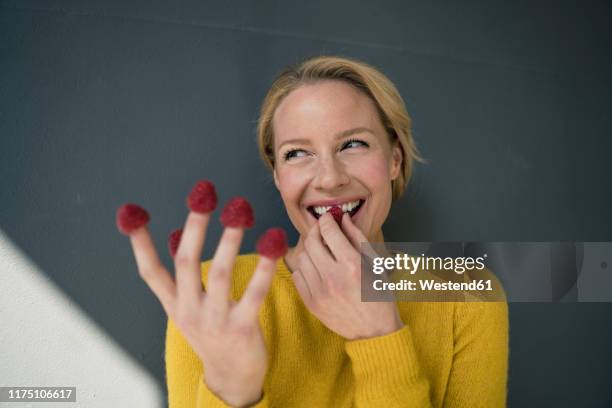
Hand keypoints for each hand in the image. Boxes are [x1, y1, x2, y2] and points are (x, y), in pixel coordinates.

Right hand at [127, 210, 274, 406]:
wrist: (231, 379)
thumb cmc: (211, 335)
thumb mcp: (188, 308)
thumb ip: (182, 276)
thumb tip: (176, 236)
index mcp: (174, 304)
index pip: (149, 271)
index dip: (139, 243)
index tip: (130, 212)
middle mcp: (190, 311)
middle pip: (186, 262)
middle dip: (195, 225)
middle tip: (204, 194)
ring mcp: (215, 321)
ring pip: (221, 273)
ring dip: (229, 238)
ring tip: (240, 209)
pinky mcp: (242, 329)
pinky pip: (254, 294)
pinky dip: (264, 268)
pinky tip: (273, 243)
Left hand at [292, 212, 403, 339]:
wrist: (374, 331)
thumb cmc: (379, 295)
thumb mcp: (375, 264)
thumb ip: (357, 238)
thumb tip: (343, 218)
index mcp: (352, 265)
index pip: (329, 232)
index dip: (326, 220)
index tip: (327, 218)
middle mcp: (333, 277)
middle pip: (311, 242)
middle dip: (315, 231)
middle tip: (321, 231)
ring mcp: (320, 292)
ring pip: (301, 258)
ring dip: (309, 249)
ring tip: (319, 250)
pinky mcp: (311, 304)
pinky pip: (297, 277)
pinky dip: (304, 268)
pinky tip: (315, 268)